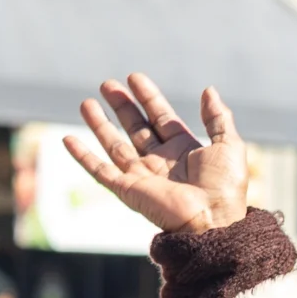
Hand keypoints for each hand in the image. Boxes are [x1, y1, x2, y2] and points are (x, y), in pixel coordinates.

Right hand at [63, 74, 250, 235]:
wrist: (212, 219)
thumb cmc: (225, 187)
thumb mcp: (228, 145)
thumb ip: (217, 117)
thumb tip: (208, 90)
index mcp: (183, 149)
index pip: (161, 117)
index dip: (148, 97)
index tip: (134, 77)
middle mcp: (160, 161)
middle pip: (135, 127)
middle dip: (122, 106)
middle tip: (107, 84)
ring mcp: (141, 175)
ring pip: (114, 144)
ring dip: (99, 124)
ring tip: (86, 103)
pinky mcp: (127, 189)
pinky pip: (99, 170)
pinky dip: (82, 156)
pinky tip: (67, 139)